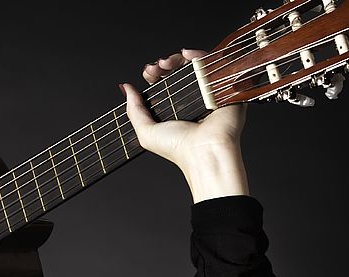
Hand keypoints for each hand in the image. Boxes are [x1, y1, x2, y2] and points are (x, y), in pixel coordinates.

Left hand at [120, 48, 248, 201]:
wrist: (204, 150)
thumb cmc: (177, 147)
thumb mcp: (145, 132)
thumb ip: (134, 110)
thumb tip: (125, 88)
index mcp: (175, 109)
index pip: (164, 84)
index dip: (154, 75)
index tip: (148, 73)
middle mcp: (191, 99)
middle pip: (177, 72)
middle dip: (163, 66)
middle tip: (154, 69)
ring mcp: (207, 92)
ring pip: (192, 66)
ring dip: (176, 59)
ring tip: (165, 63)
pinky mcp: (223, 86)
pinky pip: (212, 64)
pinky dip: (198, 55)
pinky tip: (186, 54)